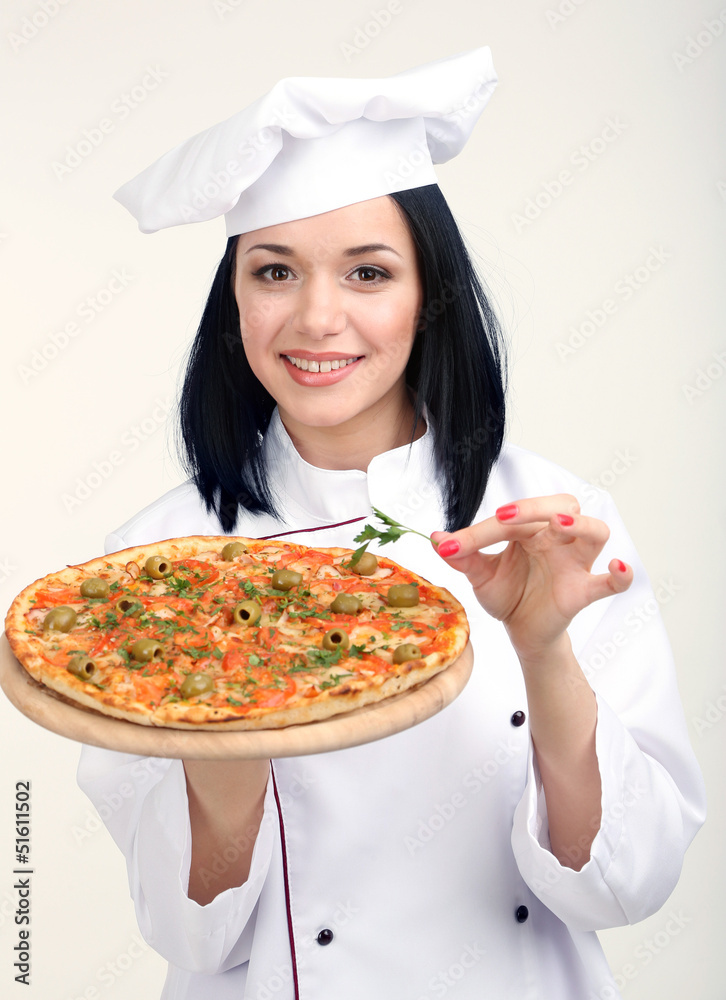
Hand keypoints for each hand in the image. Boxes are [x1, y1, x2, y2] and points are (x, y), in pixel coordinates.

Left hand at [431, 494, 631, 660]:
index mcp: (529, 529)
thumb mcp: (479, 575)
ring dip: (580, 525)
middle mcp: (556, 538)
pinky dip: (620, 574)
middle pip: (561, 506)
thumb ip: (462, 556)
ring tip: (559, 524)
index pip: (511, 519)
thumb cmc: (508, 593)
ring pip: (594, 531)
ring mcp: (574, 562)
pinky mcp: (583, 590)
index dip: (480, 531)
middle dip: (533, 507)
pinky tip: (618, 567)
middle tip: (504, 517)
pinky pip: (611, 582)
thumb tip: (436, 538)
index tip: (452, 546)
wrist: (521, 631)